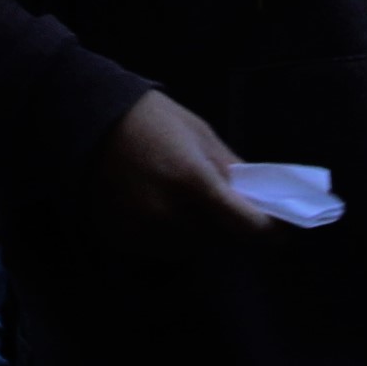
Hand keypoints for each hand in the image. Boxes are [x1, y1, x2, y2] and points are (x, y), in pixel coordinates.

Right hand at [92, 88, 277, 245]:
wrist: (85, 118)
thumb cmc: (149, 118)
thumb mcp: (199, 133)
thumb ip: (232, 170)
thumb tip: (262, 198)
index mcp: (195, 183)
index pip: (249, 228)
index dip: (272, 232)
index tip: (281, 228)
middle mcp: (171, 216)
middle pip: (222, 240)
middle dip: (231, 226)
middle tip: (226, 204)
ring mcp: (145, 232)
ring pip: (193, 246)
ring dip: (200, 231)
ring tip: (187, 200)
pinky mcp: (124, 240)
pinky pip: (163, 248)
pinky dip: (170, 234)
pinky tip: (159, 205)